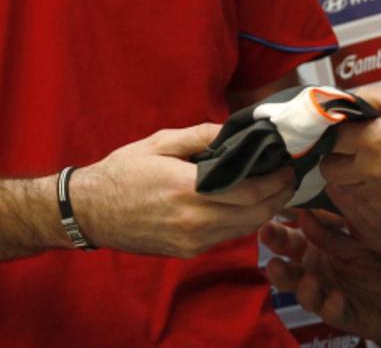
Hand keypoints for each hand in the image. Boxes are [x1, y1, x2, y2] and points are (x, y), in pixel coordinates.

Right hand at [78, 123, 294, 256]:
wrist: (90, 211)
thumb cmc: (122, 172)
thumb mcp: (160, 142)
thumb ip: (201, 135)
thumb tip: (235, 130)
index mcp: (189, 190)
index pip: (251, 190)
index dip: (276, 180)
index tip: (288, 165)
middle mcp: (194, 221)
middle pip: (255, 214)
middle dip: (279, 196)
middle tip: (290, 177)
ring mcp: (191, 241)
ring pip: (245, 229)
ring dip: (265, 211)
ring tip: (276, 190)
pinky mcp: (186, 251)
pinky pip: (226, 237)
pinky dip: (243, 221)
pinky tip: (247, 204)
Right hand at [261, 210, 380, 344]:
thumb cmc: (369, 263)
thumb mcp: (354, 241)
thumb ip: (329, 233)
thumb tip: (303, 214)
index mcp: (311, 252)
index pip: (288, 243)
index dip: (275, 237)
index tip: (265, 228)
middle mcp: (312, 276)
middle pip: (290, 274)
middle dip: (279, 271)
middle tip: (273, 263)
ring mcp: (326, 298)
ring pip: (307, 297)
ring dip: (306, 290)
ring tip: (309, 280)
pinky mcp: (344, 316)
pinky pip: (336, 313)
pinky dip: (334, 307)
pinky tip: (336, 298)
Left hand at [322, 86, 380, 214]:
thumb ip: (369, 99)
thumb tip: (342, 101)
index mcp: (372, 139)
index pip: (330, 139)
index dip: (333, 131)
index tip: (339, 129)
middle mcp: (373, 170)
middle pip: (331, 172)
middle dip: (337, 159)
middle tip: (350, 149)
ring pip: (348, 193)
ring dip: (353, 180)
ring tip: (371, 165)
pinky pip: (373, 209)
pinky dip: (374, 198)